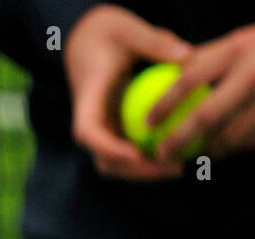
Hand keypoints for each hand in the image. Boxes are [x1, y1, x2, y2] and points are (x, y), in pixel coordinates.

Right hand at [65, 4, 192, 179]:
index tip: (136, 154)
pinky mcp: (115, 132)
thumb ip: (155, 42)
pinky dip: (149, 161)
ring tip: (177, 167)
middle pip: (103, 160)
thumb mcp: (128, 30)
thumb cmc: (108, 33)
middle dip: (135, 171)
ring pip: (116, 164)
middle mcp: (91, 123)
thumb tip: (187, 56)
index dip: (109, 148)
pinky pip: (129, 154)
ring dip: (143, 172)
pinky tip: (177, 155)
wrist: (89, 41)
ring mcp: (102, 130)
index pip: (88, 132)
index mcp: (87, 100)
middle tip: (173, 168)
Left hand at [153, 25, 254, 161]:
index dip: (164, 104)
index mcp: (238, 47)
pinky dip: (230, 150)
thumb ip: (204, 60)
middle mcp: (254, 72)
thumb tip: (158, 81)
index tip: (148, 124)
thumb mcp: (236, 43)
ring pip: (229, 136)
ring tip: (187, 157)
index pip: (190, 79)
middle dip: (178, 139)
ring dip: (204, 151)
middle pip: (207, 116)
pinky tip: (217, 152)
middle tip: (162, 155)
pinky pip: (248, 142)